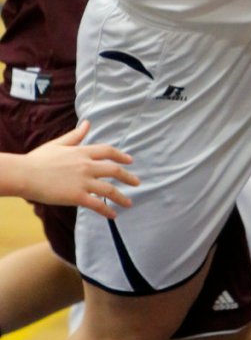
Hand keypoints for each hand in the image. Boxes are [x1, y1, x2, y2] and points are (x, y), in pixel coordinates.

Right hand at [21, 120, 139, 217]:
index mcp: (82, 152)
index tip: (130, 161)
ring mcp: (83, 181)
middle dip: (128, 177)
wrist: (25, 174)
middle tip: (137, 183)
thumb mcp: (59, 143)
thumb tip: (87, 123)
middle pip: (114, 170)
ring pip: (109, 190)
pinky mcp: (77, 196)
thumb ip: (76, 135)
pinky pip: (97, 204)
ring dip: (121, 197)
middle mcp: (86, 166)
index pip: (108, 152)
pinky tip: (113, 215)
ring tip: (129, 203)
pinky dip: (107, 211)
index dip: (121, 156)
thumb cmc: (38, 159)